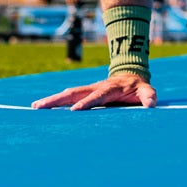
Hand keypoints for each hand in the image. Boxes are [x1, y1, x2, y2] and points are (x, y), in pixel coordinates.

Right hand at [31, 73, 156, 110]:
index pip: (98, 96)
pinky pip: (68, 96)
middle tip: (41, 107)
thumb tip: (151, 104)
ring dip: (52, 100)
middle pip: (75, 92)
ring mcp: (88, 89)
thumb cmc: (138, 87)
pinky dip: (54, 101)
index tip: (75, 111)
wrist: (131, 75)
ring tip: (35, 107)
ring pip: (68, 93)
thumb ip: (149, 96)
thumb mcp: (147, 90)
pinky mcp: (84, 93)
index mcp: (110, 88)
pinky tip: (40, 107)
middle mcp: (96, 87)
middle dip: (59, 100)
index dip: (87, 103)